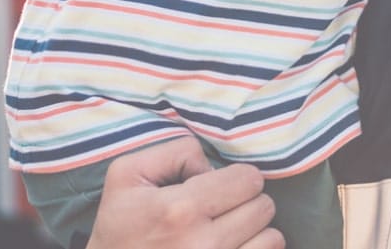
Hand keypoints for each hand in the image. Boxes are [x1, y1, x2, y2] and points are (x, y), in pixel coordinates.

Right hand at [86, 138, 283, 248]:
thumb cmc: (118, 226)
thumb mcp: (127, 175)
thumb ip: (174, 152)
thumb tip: (212, 165)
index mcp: (180, 210)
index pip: (248, 179)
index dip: (236, 177)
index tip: (217, 186)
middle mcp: (203, 243)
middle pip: (264, 206)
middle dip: (245, 201)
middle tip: (220, 208)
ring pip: (272, 237)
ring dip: (253, 230)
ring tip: (227, 230)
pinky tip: (233, 246)